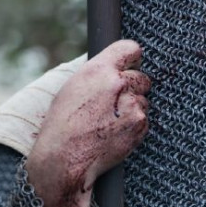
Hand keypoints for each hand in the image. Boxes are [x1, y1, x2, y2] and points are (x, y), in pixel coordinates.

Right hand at [26, 39, 150, 206]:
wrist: (64, 158)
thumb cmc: (62, 124)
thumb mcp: (72, 88)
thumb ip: (97, 74)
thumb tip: (114, 68)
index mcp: (98, 69)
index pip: (130, 48)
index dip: (131, 57)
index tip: (131, 64)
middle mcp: (118, 83)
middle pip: (141, 77)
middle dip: (132, 87)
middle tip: (115, 102)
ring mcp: (132, 105)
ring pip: (143, 100)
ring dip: (132, 109)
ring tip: (108, 122)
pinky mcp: (139, 125)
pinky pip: (143, 120)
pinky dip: (133, 125)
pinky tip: (113, 133)